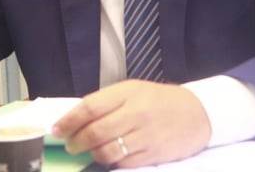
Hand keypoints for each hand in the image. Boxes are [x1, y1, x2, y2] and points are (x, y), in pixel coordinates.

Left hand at [52, 80, 210, 167]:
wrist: (197, 113)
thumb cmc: (159, 100)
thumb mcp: (133, 90)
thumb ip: (107, 102)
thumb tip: (76, 117)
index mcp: (127, 93)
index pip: (90, 107)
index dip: (69, 120)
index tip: (56, 129)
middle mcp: (136, 113)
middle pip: (95, 132)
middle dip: (76, 141)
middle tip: (70, 144)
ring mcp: (145, 136)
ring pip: (107, 151)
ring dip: (92, 154)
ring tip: (88, 151)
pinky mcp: (153, 154)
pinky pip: (123, 163)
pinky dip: (111, 162)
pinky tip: (109, 156)